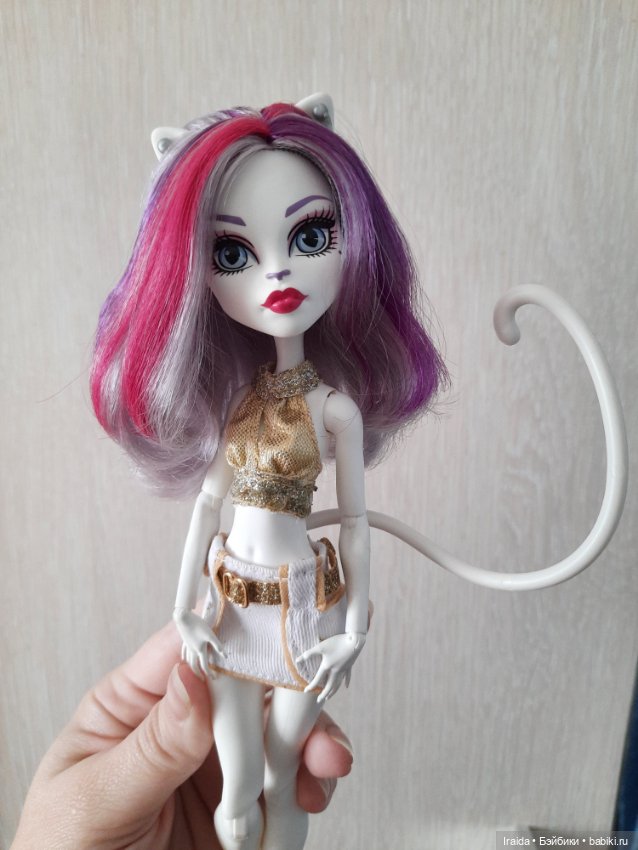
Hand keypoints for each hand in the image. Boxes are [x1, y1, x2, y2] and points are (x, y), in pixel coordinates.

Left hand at [11, 623, 354, 849]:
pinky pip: (287, 785)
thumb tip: (193, 676)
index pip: (187, 648)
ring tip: (323, 766)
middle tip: (312, 716)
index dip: (233, 634)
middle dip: (288, 694)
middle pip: (247, 687)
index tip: (274, 637)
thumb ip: (151, 746)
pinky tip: (309, 797)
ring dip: (309, 742)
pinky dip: (309, 786)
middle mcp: (182, 726)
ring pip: (277, 733)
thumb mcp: (95, 800)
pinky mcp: (242, 812)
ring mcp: (215, 769)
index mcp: (134, 703)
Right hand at [174, 607, 224, 677]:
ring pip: (188, 660)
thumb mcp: (210, 635)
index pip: (204, 665)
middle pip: (194, 665)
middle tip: (202, 679)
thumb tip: (225, 656)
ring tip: (194, 671)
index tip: (214, 678)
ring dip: (191, 667)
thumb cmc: (198, 625)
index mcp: (200, 650)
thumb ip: (217, 645)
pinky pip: (184, 652)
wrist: (183, 617)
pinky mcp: (184, 640)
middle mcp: (192, 650)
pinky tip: (184, 659)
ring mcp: (187, 645)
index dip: (209, 673)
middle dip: (198, 673)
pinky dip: (184, 657)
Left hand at [297, 632, 365, 702]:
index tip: (305, 691)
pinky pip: (347, 677)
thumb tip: (297, 660)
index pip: (318, 679)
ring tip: (329, 697)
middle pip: (329, 686)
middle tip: (319, 700)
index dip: (311, 685)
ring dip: (333, 691)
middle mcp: (336, 671)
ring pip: (338, 684)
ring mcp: (344, 669)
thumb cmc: (336, 642)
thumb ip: (309, 654)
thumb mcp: (321, 646)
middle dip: (323, 694)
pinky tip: (346, 686)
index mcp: (327, 666)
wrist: (354, 640)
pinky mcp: (349, 666)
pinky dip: (346, 682)